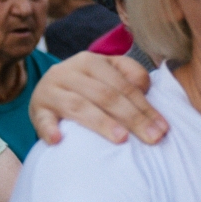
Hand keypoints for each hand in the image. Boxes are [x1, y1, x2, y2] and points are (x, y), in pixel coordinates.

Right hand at [30, 54, 165, 147]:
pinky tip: (58, 140)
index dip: (145, 106)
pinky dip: (49, 129)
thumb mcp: (107, 74)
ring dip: (101, 123)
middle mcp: (69, 71)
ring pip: (79, 106)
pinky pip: (42, 120)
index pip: (123, 85)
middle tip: (152, 138)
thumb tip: (146, 89)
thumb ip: (130, 75)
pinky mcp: (37, 110)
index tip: (163, 128)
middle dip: (133, 118)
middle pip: (106, 95)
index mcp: (91, 61)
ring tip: (121, 139)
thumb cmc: (87, 86)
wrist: (47, 90)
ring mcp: (50, 91)